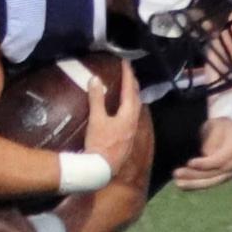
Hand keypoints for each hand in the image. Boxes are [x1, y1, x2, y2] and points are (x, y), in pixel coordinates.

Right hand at [81, 60, 141, 174]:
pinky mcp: (127, 139)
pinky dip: (129, 108)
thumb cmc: (100, 144)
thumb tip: (95, 79)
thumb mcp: (96, 120)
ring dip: (132, 96)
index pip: (129, 90)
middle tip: (129, 73)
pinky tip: (123, 111)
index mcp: (128, 115)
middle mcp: (133, 122)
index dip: (128, 75)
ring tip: (128, 89)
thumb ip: (96, 99)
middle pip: (136, 99)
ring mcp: (132, 132)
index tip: (126, 63)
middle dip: (133, 84)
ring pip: (135, 109)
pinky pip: (132, 117)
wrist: (101, 169)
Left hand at [172, 114, 231, 190]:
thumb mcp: (216, 124)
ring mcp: (230, 172)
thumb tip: (207, 153)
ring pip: (211, 182)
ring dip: (193, 183)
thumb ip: (212, 138)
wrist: (228, 130)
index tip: (189, 163)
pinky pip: (208, 182)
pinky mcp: (222, 176)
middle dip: (194, 175)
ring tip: (177, 183)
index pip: (219, 160)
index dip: (204, 164)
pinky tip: (182, 185)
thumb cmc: (219, 125)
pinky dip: (195, 184)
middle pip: (214, 173)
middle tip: (176, 173)